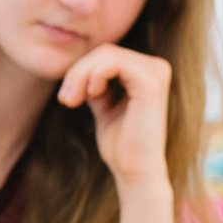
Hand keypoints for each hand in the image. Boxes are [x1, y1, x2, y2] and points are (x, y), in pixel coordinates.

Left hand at [56, 44, 171, 187]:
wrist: (136, 171)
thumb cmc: (121, 144)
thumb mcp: (104, 106)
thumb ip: (96, 84)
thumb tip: (79, 67)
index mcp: (148, 71)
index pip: (106, 54)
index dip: (81, 71)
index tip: (67, 98)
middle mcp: (156, 67)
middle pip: (104, 51)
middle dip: (77, 73)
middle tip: (66, 100)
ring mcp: (156, 73)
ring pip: (106, 55)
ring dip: (81, 76)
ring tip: (72, 100)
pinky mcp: (151, 83)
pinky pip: (114, 63)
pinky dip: (94, 76)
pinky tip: (90, 95)